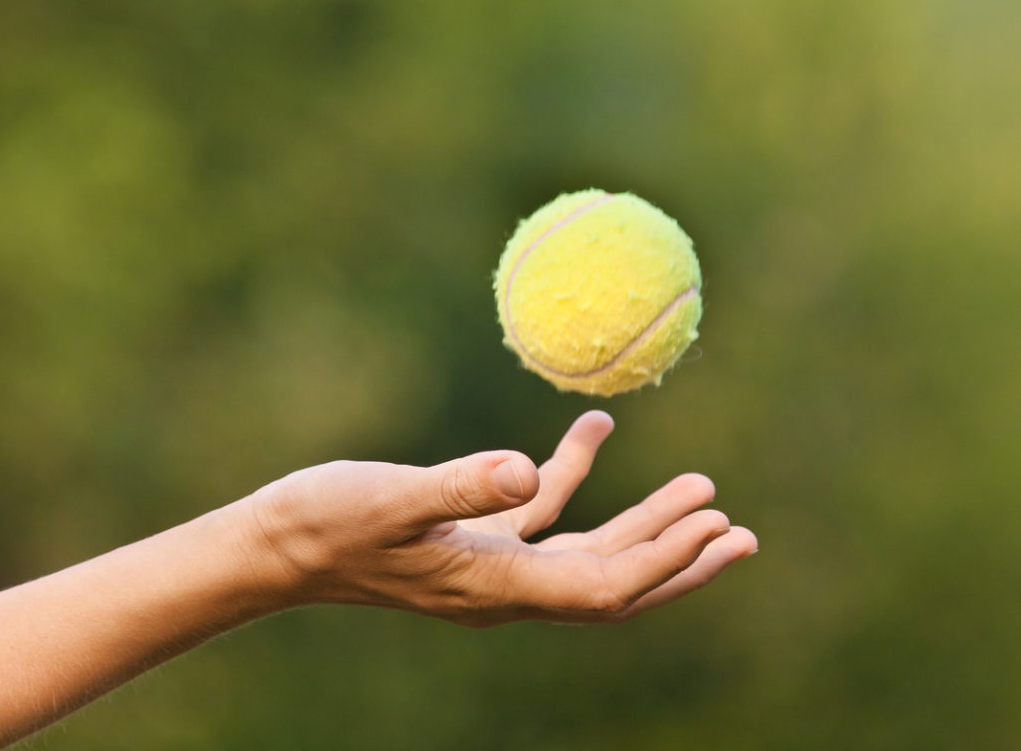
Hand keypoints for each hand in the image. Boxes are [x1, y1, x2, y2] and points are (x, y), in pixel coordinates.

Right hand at [242, 412, 756, 625]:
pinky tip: (595, 433)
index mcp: (496, 585)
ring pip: (588, 551)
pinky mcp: (472, 539)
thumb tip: (529, 471)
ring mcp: (491, 566)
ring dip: (645, 524)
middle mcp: (506, 587)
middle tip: (739, 530)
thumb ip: (459, 485)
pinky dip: (575, 477)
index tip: (717, 529)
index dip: (666, 562)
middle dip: (680, 559)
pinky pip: (541, 513)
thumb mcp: (390, 500)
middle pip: (615, 582)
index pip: (604, 587)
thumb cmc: (327, 523)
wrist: (280, 547)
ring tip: (702, 490)